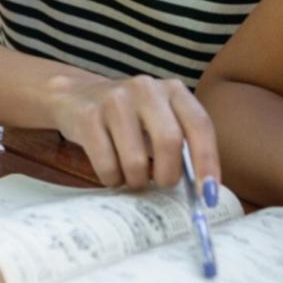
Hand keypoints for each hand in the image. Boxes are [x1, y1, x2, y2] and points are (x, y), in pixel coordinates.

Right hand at [51, 72, 220, 192]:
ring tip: (132, 177)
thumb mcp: (158, 119)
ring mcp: (115, 100)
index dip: (207, 161)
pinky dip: (112, 179)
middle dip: (168, 175)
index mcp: (172, 90)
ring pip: (136, 160)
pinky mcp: (88, 116)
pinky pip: (107, 165)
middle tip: (162, 185)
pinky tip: (112, 172)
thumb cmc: (128, 118)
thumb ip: (181, 145)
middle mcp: (146, 89)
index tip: (208, 194)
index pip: (199, 124)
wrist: (74, 96)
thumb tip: (202, 190)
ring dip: (136, 181)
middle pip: (169, 141)